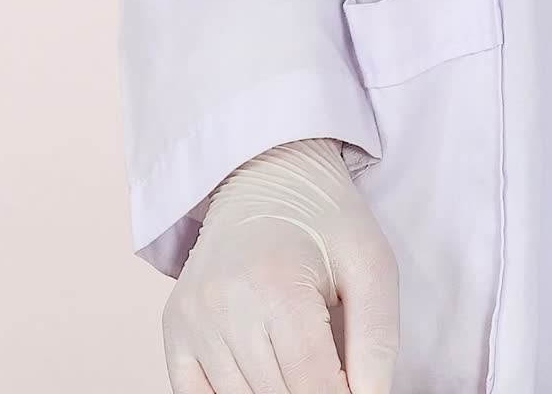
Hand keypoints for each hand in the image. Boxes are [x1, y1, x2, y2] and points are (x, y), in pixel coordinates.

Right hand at [163, 139, 398, 392]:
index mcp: (278, 286)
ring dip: (277, 393)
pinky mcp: (173, 328)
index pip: (313, 384)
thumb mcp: (372, 266)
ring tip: (302, 362)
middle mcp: (223, 305)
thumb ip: (378, 339)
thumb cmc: (326, 223)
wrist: (267, 178)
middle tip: (334, 371)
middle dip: (314, 393)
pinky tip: (263, 374)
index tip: (357, 389)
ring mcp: (191, 319)